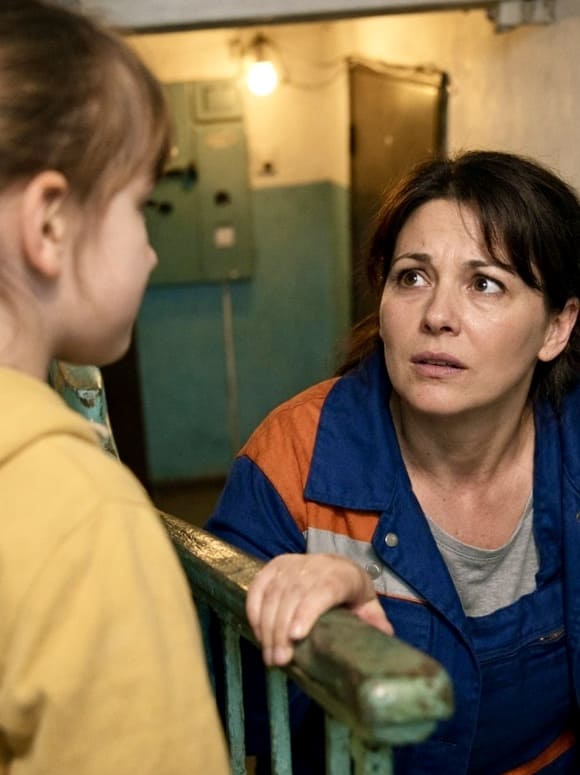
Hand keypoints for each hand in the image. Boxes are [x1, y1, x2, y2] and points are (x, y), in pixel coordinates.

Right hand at [246, 553, 392, 666]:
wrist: (335, 564)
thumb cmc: (351, 591)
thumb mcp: (368, 604)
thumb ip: (375, 620)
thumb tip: (385, 636)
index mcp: (342, 575)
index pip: (322, 590)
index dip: (307, 611)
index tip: (296, 635)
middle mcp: (314, 565)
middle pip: (293, 596)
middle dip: (282, 630)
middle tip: (279, 660)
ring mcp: (291, 563)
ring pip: (273, 594)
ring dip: (267, 626)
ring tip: (270, 656)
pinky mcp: (273, 566)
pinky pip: (258, 587)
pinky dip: (254, 611)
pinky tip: (258, 634)